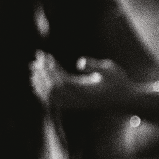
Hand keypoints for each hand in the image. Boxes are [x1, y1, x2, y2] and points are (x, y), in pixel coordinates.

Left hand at [31, 52, 158, 109]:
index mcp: (83, 92)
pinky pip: (54, 98)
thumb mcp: (110, 70)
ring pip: (51, 95)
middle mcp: (76, 99)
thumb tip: (79, 62)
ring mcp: (74, 102)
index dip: (51, 69)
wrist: (124, 100)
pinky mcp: (73, 102)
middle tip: (38, 57)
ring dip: (41, 80)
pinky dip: (44, 88)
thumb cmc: (119, 83)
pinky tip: (39, 78)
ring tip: (34, 65)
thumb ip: (94, 66)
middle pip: (52, 89)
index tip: (45, 56)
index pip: (61, 82)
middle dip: (43, 73)